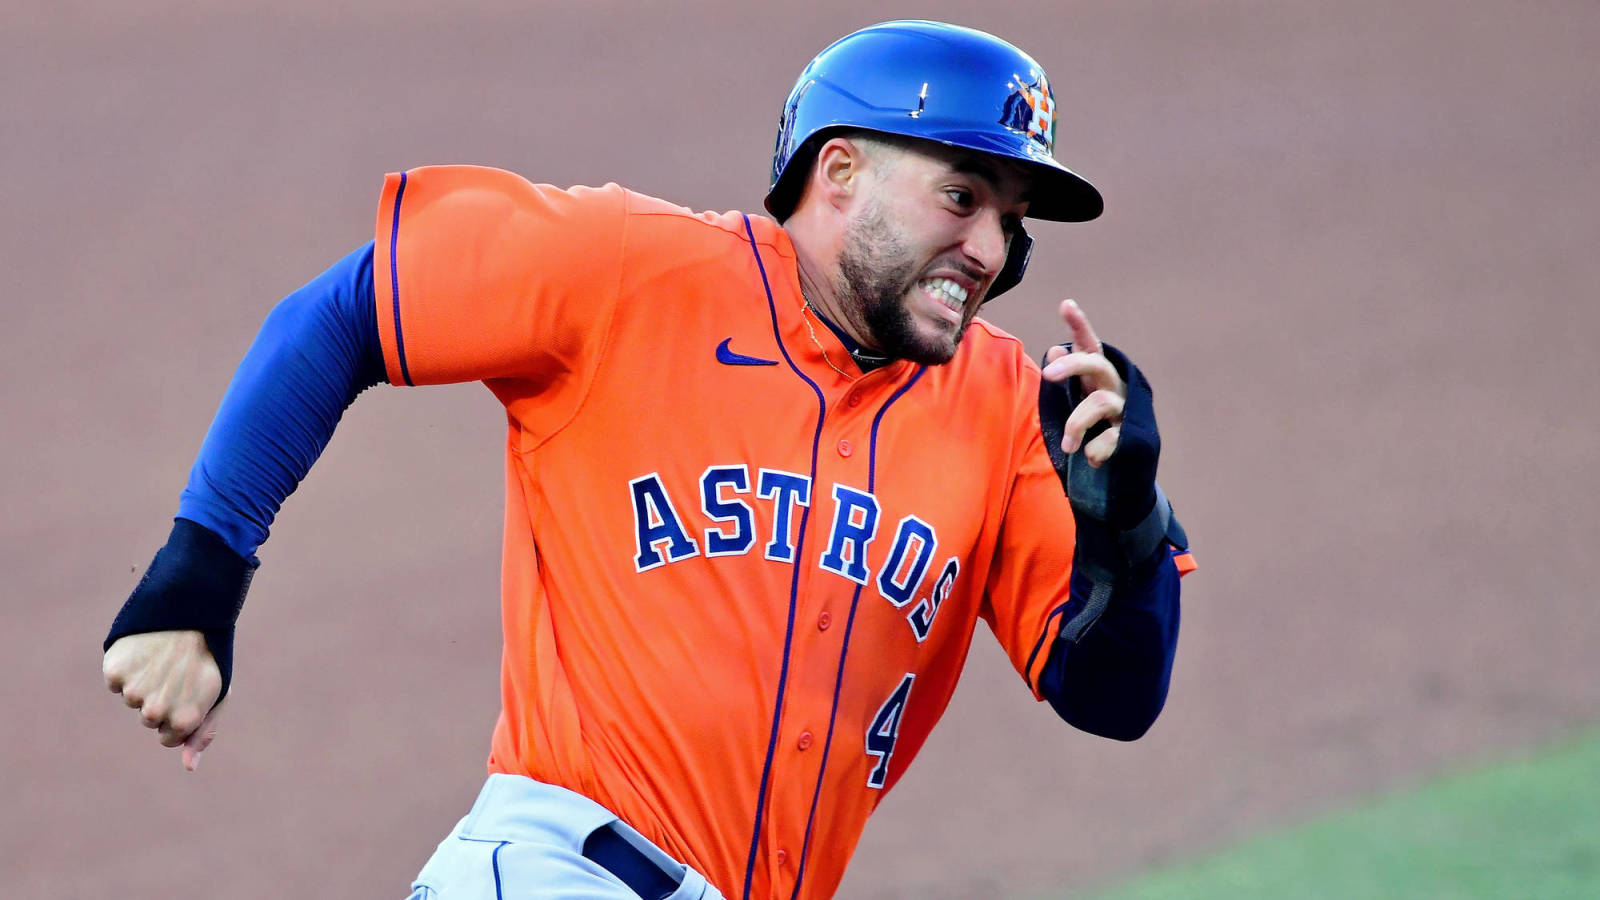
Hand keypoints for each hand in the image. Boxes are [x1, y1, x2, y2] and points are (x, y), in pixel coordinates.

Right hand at [103, 630, 223, 770]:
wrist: (190, 610)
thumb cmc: (207, 655)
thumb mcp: (218, 693)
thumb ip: (204, 732)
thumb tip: (189, 766)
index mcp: (184, 719)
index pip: (167, 739)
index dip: (177, 717)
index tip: (188, 694)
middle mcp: (156, 710)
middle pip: (148, 719)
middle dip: (161, 699)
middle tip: (178, 671)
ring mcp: (133, 690)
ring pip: (131, 699)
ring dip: (144, 681)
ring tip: (163, 658)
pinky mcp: (115, 671)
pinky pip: (116, 680)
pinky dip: (127, 667)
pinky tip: (145, 650)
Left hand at [1039, 299, 1126, 467]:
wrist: (1123, 463)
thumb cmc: (1093, 424)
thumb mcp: (1076, 398)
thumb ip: (1065, 376)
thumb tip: (1052, 349)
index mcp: (1097, 375)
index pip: (1089, 345)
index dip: (1079, 325)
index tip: (1066, 304)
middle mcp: (1114, 385)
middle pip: (1096, 364)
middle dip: (1072, 365)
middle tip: (1047, 374)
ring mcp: (1124, 408)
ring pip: (1098, 403)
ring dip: (1076, 425)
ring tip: (1067, 446)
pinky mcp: (1131, 434)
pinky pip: (1109, 439)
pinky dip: (1095, 451)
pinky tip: (1090, 458)